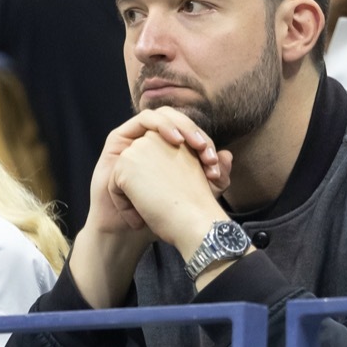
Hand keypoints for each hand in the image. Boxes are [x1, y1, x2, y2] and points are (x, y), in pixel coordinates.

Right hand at [69, 108, 230, 306]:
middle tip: (204, 150)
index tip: (214, 164)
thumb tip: (228, 156)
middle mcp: (152, 140)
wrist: (130, 231)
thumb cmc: (160, 214)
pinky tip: (172, 143)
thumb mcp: (194, 196)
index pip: (190, 132)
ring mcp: (135, 139)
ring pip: (158, 115)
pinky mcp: (117, 141)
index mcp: (169, 149)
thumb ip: (214, 178)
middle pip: (175, 119)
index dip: (205, 142)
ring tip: (186, 143)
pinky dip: (157, 127)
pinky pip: (139, 123)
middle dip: (192, 131)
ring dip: (175, 125)